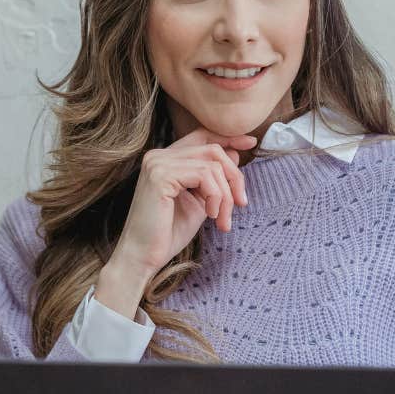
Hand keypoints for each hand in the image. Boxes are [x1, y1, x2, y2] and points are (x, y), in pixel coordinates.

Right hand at [110, 127, 255, 276]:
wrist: (143, 257)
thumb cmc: (168, 234)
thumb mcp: (199, 201)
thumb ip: (213, 179)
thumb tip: (234, 154)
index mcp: (165, 159)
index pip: (201, 136)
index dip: (228, 138)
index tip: (250, 144)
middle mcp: (159, 156)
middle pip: (212, 149)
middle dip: (234, 176)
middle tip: (241, 204)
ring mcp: (158, 163)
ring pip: (212, 164)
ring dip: (226, 195)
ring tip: (222, 219)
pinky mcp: (160, 176)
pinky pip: (204, 175)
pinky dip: (215, 197)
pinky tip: (211, 215)